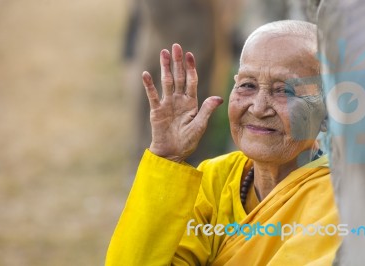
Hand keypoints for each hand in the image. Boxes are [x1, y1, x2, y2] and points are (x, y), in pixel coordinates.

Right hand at [142, 44, 222, 161]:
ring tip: (163, 53)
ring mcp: (167, 104)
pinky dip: (149, 85)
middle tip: (176, 46)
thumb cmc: (188, 141)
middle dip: (178, 62)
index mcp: (191, 102)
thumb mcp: (200, 126)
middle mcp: (179, 100)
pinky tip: (146, 74)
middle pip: (178, 77)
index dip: (191, 68)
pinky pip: (153, 95)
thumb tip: (218, 98)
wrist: (172, 153)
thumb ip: (206, 110)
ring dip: (165, 68)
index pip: (191, 81)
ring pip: (166, 82)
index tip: (190, 55)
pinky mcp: (156, 110)